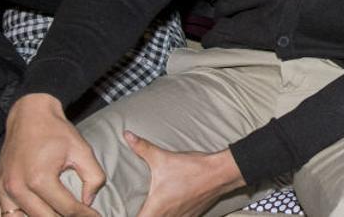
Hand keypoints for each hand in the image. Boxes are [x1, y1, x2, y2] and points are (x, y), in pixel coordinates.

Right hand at [0, 94, 104, 216]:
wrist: (29, 115)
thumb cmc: (56, 132)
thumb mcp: (82, 150)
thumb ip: (93, 177)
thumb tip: (89, 201)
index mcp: (40, 178)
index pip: (66, 209)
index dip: (85, 215)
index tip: (95, 216)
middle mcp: (17, 187)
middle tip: (81, 216)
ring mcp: (3, 189)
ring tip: (59, 215)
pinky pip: (1, 215)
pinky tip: (33, 215)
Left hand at [125, 132, 243, 216]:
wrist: (221, 173)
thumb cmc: (193, 169)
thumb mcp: (163, 158)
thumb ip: (142, 148)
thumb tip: (127, 135)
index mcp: (156, 208)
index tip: (123, 212)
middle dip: (142, 215)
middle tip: (136, 208)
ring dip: (157, 216)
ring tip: (153, 208)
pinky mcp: (191, 215)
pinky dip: (171, 215)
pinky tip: (170, 207)